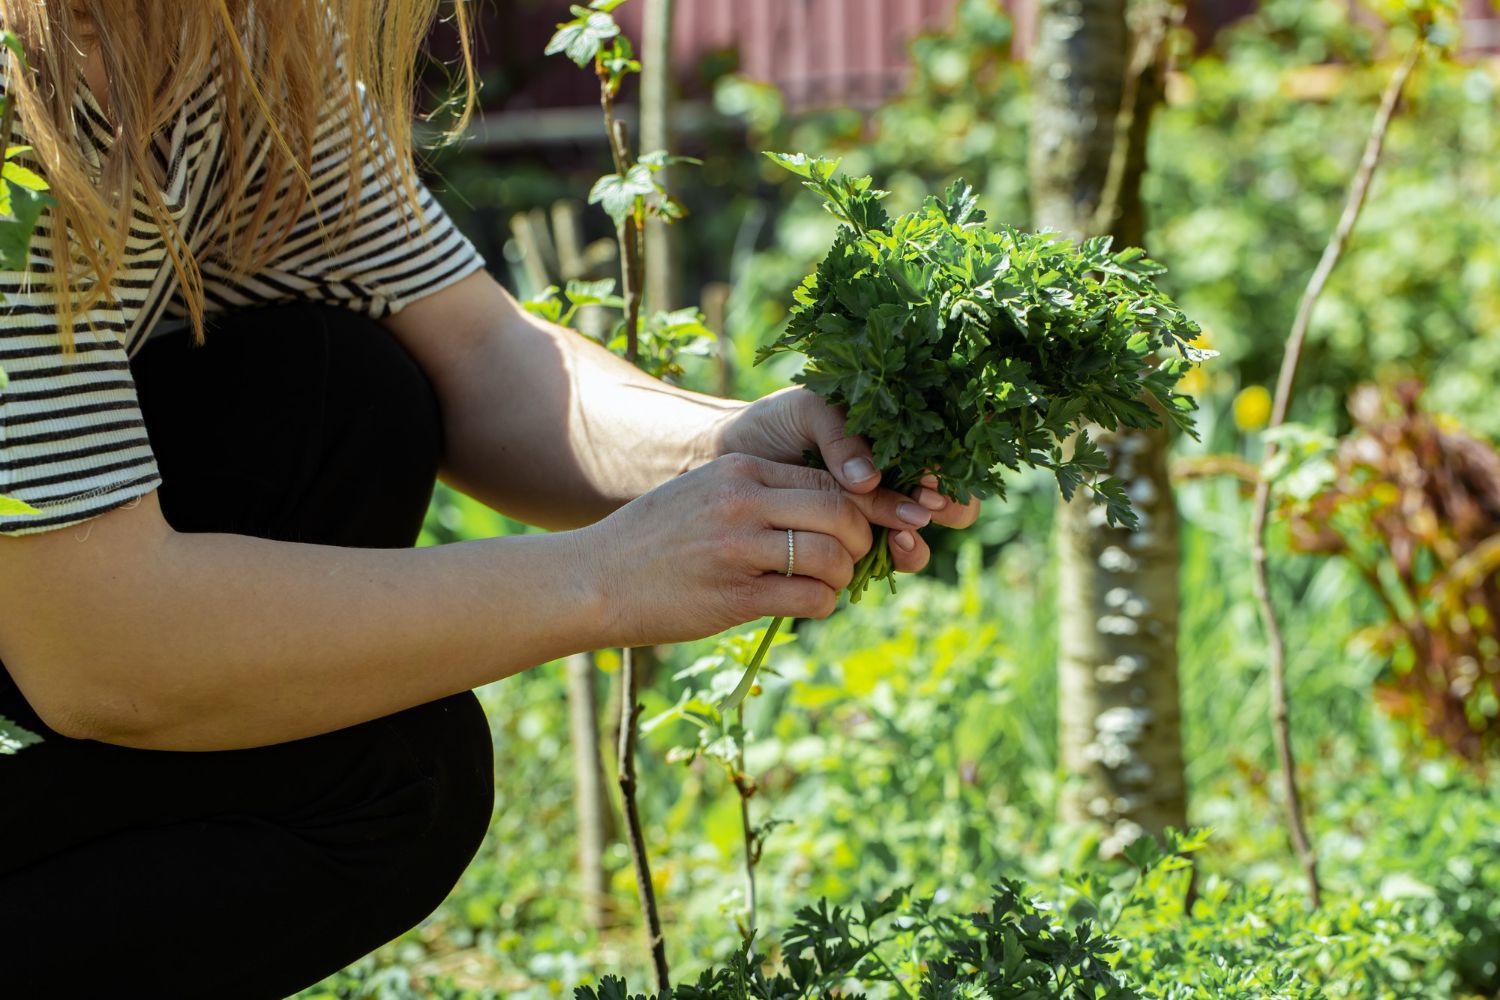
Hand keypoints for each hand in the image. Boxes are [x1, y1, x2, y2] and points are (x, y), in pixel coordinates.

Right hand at [580, 453, 939, 647]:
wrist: (594, 580)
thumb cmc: (652, 542)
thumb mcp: (703, 494)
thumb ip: (757, 495)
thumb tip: (822, 512)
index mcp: (740, 470)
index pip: (828, 477)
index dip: (861, 504)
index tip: (869, 524)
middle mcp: (743, 501)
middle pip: (842, 511)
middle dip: (863, 539)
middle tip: (855, 558)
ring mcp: (739, 548)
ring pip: (833, 555)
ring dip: (844, 576)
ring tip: (829, 584)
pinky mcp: (735, 594)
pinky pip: (810, 597)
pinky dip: (823, 604)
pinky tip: (808, 605)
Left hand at [715, 387, 981, 571]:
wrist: (726, 458)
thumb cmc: (774, 424)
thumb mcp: (809, 411)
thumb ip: (842, 436)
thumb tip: (870, 480)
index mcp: (895, 440)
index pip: (943, 455)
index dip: (948, 469)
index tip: (932, 477)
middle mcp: (894, 482)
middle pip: (947, 504)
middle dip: (949, 509)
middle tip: (928, 508)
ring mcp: (873, 520)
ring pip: (917, 541)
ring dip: (917, 542)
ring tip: (901, 535)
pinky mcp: (847, 549)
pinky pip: (880, 564)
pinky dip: (887, 560)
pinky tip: (879, 548)